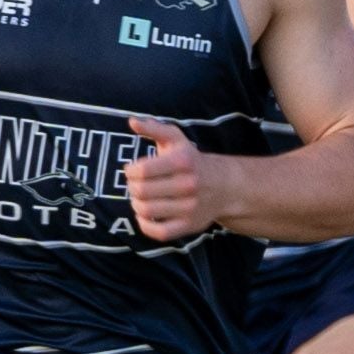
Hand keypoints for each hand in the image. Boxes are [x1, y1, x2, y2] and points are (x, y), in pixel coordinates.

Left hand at [120, 116, 222, 243]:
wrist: (223, 187)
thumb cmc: (191, 160)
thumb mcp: (175, 139)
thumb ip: (153, 128)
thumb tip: (132, 121)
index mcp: (183, 162)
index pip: (141, 171)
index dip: (130, 171)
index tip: (132, 170)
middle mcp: (188, 185)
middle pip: (141, 191)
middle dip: (132, 187)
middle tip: (136, 184)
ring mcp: (190, 207)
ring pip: (146, 211)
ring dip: (136, 204)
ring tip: (140, 198)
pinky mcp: (189, 226)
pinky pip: (158, 232)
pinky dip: (145, 225)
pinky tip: (146, 215)